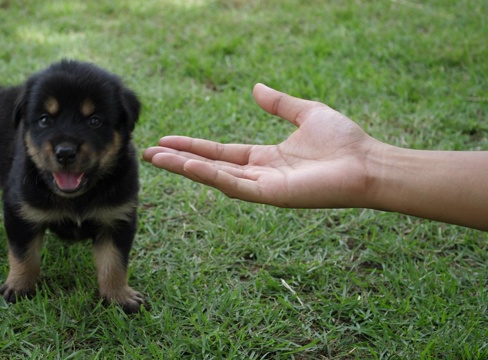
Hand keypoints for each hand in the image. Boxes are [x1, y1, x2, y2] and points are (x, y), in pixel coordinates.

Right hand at [143, 83, 382, 207]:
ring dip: (185, 167)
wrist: (369, 163)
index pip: (221, 152)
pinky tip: (185, 164)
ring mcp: (262, 186)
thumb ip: (280, 103)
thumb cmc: (345, 141)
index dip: (194, 146)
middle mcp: (258, 174)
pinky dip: (207, 175)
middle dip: (179, 159)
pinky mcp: (269, 195)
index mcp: (265, 157)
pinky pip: (231, 184)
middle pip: (210, 166)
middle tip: (148, 152)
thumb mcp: (306, 113)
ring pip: (214, 177)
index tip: (168, 139)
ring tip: (156, 157)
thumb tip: (256, 88)